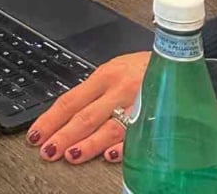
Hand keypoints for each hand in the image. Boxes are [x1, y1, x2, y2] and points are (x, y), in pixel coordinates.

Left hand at [26, 51, 149, 164]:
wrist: (180, 60)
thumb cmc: (145, 67)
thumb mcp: (115, 71)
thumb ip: (95, 92)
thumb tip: (70, 113)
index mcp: (104, 76)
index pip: (70, 100)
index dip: (51, 119)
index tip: (36, 134)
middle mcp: (118, 89)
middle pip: (85, 115)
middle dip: (63, 135)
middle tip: (46, 151)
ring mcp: (137, 104)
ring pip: (108, 127)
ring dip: (87, 144)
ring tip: (70, 156)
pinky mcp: (157, 116)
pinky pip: (138, 134)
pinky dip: (124, 146)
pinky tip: (111, 156)